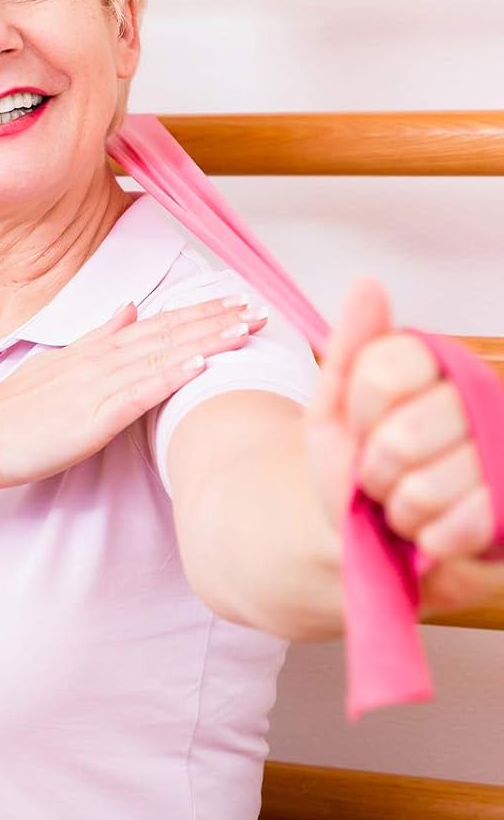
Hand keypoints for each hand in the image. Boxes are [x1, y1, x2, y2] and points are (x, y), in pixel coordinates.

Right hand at [0, 294, 266, 487]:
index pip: (155, 325)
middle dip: (215, 320)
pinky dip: (171, 374)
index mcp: (94, 351)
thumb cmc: (12, 410)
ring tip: (244, 327)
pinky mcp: (94, 415)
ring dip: (206, 339)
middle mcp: (101, 361)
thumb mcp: (57, 364)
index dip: (197, 312)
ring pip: (161, 356)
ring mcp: (98, 386)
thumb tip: (127, 308)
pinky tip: (200, 363)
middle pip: (167, 333)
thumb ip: (96, 337)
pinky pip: (139, 392)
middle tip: (260, 307)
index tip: (235, 302)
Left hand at [310, 279, 503, 616]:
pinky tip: (432, 532)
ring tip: (406, 502)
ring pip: (429, 485)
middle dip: (376, 466)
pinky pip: (466, 522)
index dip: (360, 410)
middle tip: (381, 472)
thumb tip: (369, 283)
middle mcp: (485, 398)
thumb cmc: (353, 461)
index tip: (360, 423)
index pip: (385, 371)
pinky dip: (432, 535)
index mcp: (438, 364)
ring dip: (401, 506)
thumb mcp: (333, 403)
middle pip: (405, 434)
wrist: (372, 534)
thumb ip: (351, 346)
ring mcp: (503, 451)